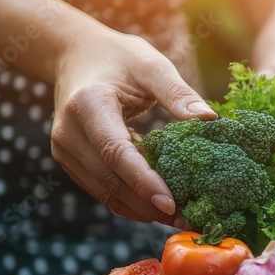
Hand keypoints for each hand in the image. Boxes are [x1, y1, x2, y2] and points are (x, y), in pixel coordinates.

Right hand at [51, 27, 216, 224]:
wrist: (76, 55)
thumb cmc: (119, 57)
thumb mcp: (151, 65)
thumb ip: (178, 93)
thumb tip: (210, 119)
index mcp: (88, 104)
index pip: (116, 152)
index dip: (143, 181)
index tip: (171, 204)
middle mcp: (68, 132)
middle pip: (110, 180)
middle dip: (148, 205)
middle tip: (188, 219)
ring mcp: (65, 150)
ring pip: (105, 192)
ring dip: (141, 209)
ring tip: (179, 218)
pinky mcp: (70, 161)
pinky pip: (102, 189)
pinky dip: (130, 201)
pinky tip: (160, 205)